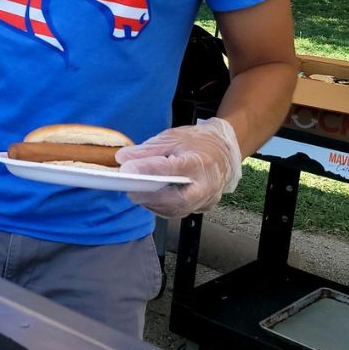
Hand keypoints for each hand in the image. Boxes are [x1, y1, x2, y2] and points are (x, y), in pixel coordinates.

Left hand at [115, 118, 241, 217]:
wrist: (225, 150)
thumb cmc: (199, 142)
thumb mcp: (173, 137)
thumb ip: (148, 149)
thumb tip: (123, 158)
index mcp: (201, 161)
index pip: (173, 168)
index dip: (149, 170)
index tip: (128, 169)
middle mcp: (207, 184)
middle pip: (178, 199)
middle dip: (151, 198)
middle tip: (131, 191)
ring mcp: (208, 198)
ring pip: (177, 210)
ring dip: (154, 204)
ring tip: (137, 194)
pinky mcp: (204, 207)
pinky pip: (181, 212)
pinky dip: (163, 207)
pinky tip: (150, 199)